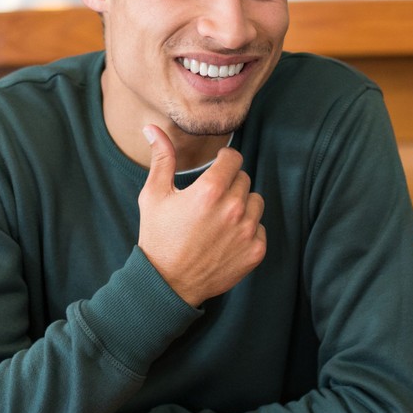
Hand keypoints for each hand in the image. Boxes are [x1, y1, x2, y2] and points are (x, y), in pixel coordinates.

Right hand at [137, 126, 266, 307]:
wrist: (167, 284)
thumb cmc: (158, 237)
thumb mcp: (154, 195)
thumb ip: (161, 158)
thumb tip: (152, 128)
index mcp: (210, 190)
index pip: (234, 158)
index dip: (223, 161)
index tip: (216, 169)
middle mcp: (233, 209)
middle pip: (244, 179)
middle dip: (229, 184)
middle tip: (210, 200)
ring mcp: (247, 231)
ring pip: (256, 202)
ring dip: (242, 205)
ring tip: (219, 219)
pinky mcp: (255, 251)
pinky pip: (260, 228)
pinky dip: (247, 230)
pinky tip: (226, 238)